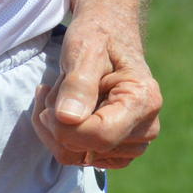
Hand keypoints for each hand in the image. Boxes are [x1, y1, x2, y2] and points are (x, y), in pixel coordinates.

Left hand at [33, 14, 161, 169]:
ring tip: (59, 93)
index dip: (64, 127)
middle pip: (86, 150)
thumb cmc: (98, 36)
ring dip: (54, 127)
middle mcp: (146, 127)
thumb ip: (78, 84)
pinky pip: (77, 157)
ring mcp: (134, 143)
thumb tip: (69, 119)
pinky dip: (59, 135)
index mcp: (143, 100)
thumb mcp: (84, 49)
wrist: (109, 35)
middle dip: (56, 122)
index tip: (45, 98)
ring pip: (76, 156)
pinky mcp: (117, 150)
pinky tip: (61, 109)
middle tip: (52, 86)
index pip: (100, 136)